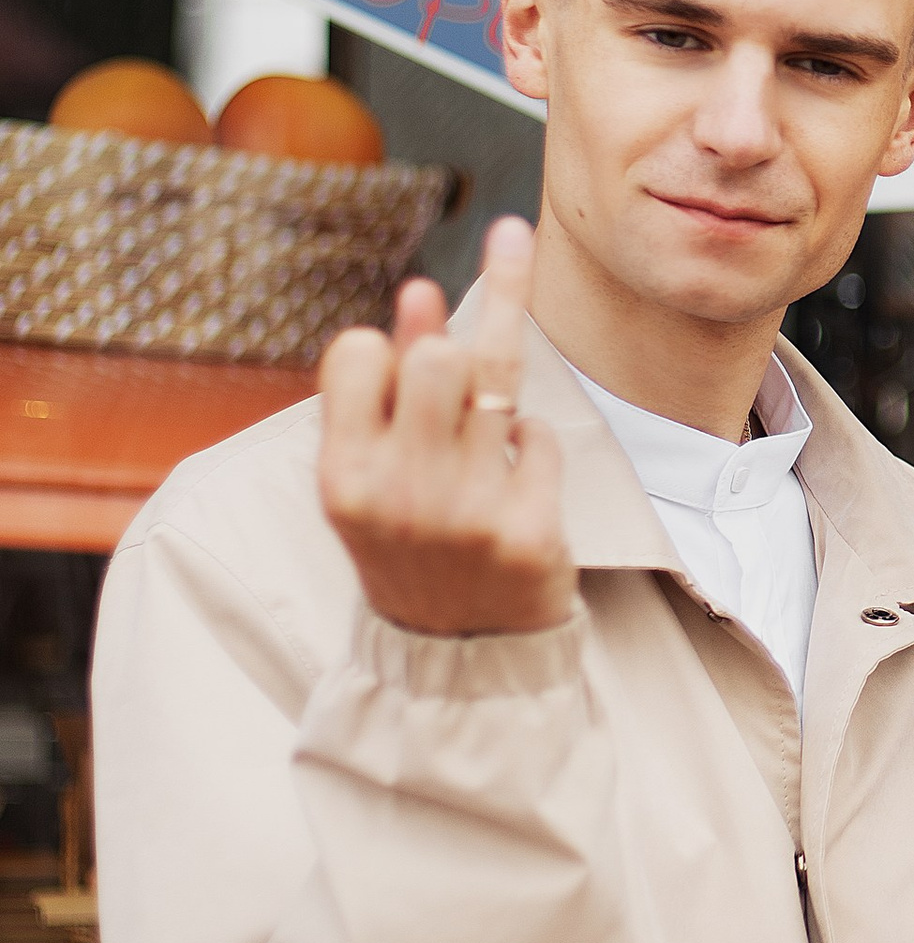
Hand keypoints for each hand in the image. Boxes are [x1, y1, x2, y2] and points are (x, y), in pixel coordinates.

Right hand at [318, 217, 578, 637]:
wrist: (457, 654)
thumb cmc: (413, 541)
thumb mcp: (378, 473)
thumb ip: (393, 384)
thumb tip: (421, 288)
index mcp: (343, 476)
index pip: (356, 350)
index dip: (384, 350)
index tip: (397, 380)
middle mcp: (397, 493)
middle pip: (438, 354)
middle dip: (452, 361)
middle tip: (454, 407)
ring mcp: (465, 514)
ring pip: (495, 379)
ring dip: (494, 398)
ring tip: (483, 436)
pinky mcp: (526, 531)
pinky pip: (541, 433)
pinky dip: (533, 445)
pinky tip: (517, 483)